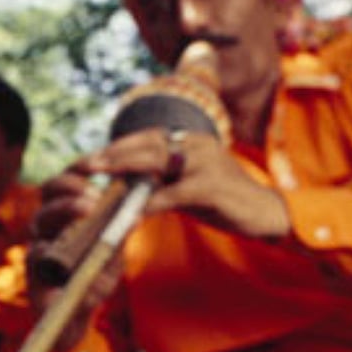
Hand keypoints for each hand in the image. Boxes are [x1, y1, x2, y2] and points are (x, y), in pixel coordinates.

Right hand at [27, 169, 124, 350]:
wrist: (75, 318)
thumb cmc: (93, 282)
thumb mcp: (112, 256)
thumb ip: (118, 236)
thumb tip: (136, 213)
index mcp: (67, 214)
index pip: (68, 180)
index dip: (80, 168)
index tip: (99, 165)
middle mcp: (49, 224)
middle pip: (49, 190)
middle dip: (71, 185)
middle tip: (95, 192)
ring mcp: (39, 245)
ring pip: (41, 217)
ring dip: (66, 208)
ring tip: (89, 209)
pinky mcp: (33, 269)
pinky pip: (37, 253)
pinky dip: (53, 248)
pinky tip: (69, 248)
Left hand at [69, 128, 291, 238]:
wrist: (265, 214)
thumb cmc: (224, 200)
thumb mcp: (189, 185)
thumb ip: (162, 180)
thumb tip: (126, 185)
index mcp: (191, 141)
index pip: (146, 137)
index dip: (117, 147)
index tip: (90, 159)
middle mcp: (197, 145)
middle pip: (147, 145)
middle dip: (113, 155)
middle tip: (86, 165)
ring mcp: (205, 164)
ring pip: (156, 162)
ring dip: (125, 171)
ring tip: (100, 181)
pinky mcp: (211, 187)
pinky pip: (171, 194)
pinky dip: (148, 204)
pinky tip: (130, 214)